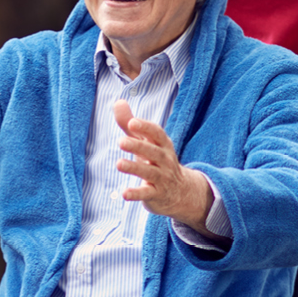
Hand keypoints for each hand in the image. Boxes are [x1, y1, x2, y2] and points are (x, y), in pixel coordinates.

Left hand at [112, 100, 213, 231]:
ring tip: (119, 164)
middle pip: (153, 152)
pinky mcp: (156, 194)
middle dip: (138, 146)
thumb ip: (130, 124)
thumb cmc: (156, 160)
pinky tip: (124, 194)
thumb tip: (118, 102)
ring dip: (134, 168)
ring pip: (149, 172)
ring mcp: (162, 178)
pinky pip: (146, 193)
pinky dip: (136, 193)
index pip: (157, 133)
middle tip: (121, 141)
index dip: (145, 127)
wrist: (180, 192)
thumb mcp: (145, 142)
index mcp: (162, 145)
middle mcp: (164, 160)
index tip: (132, 122)